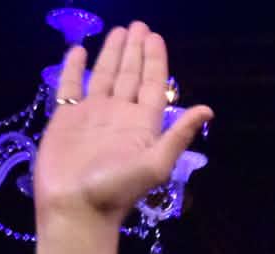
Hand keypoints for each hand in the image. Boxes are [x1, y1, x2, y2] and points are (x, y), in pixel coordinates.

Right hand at [31, 22, 212, 253]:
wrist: (76, 207)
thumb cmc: (116, 189)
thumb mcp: (155, 163)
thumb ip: (179, 134)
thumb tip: (207, 110)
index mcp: (142, 124)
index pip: (152, 84)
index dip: (154, 60)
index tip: (155, 36)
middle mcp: (119, 116)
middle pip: (130, 75)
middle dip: (135, 51)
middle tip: (138, 25)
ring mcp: (92, 115)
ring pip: (104, 76)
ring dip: (112, 54)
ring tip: (118, 31)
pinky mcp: (66, 118)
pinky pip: (70, 86)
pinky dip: (74, 67)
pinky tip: (78, 51)